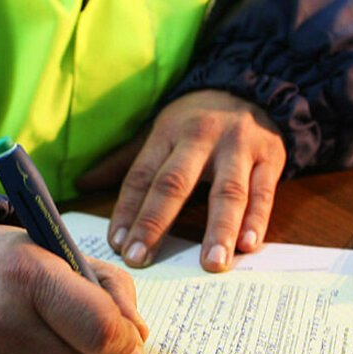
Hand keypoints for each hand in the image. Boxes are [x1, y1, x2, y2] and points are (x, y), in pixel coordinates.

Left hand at [78, 90, 285, 271]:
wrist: (253, 88)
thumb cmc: (196, 121)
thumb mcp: (158, 132)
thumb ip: (122, 162)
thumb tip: (80, 184)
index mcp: (167, 132)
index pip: (141, 176)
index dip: (127, 211)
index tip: (117, 244)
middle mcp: (201, 137)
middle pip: (175, 182)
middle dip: (155, 222)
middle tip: (142, 258)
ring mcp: (239, 148)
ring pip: (227, 191)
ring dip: (218, 230)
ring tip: (211, 265)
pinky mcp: (271, 158)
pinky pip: (263, 192)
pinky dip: (257, 220)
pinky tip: (247, 246)